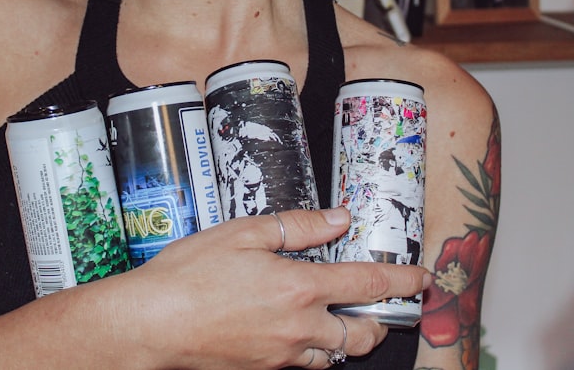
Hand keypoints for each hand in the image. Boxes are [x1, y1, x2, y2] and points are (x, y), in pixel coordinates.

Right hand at [113, 208, 427, 368]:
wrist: (151, 325)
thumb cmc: (189, 277)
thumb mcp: (243, 233)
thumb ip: (297, 226)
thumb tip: (337, 219)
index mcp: (299, 287)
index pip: (368, 284)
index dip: (402, 280)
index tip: (421, 278)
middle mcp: (299, 327)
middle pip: (364, 332)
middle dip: (382, 318)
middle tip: (383, 301)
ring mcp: (282, 354)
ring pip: (338, 354)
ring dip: (351, 336)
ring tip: (344, 315)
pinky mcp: (264, 369)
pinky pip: (307, 364)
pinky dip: (318, 349)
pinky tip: (301, 330)